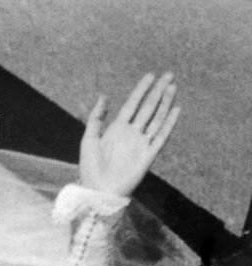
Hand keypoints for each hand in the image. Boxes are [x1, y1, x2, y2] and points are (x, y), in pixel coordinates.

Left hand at [79, 72, 180, 197]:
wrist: (98, 190)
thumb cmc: (90, 167)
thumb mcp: (89, 139)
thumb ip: (96, 118)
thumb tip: (104, 96)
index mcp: (116, 129)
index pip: (132, 104)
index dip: (141, 90)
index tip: (150, 76)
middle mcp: (131, 134)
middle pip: (148, 108)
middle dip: (158, 91)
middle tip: (168, 75)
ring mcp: (141, 143)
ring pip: (157, 118)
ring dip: (165, 103)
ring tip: (173, 87)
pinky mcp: (149, 155)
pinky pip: (161, 136)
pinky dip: (169, 123)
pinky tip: (176, 109)